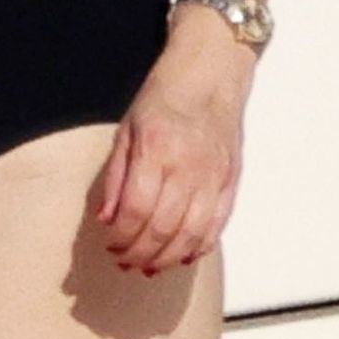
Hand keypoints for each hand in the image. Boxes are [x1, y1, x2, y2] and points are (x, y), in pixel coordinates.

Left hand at [93, 15, 252, 274]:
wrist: (211, 73)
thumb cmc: (164, 97)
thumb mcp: (127, 128)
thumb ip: (117, 176)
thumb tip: (107, 219)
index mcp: (156, 150)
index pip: (136, 210)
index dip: (121, 236)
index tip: (110, 244)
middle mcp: (188, 167)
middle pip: (163, 229)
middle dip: (140, 253)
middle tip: (125, 261)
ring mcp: (214, 176)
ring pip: (191, 236)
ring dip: (168, 258)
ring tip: (150, 265)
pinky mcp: (231, 181)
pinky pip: (217, 226)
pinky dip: (199, 247)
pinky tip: (182, 255)